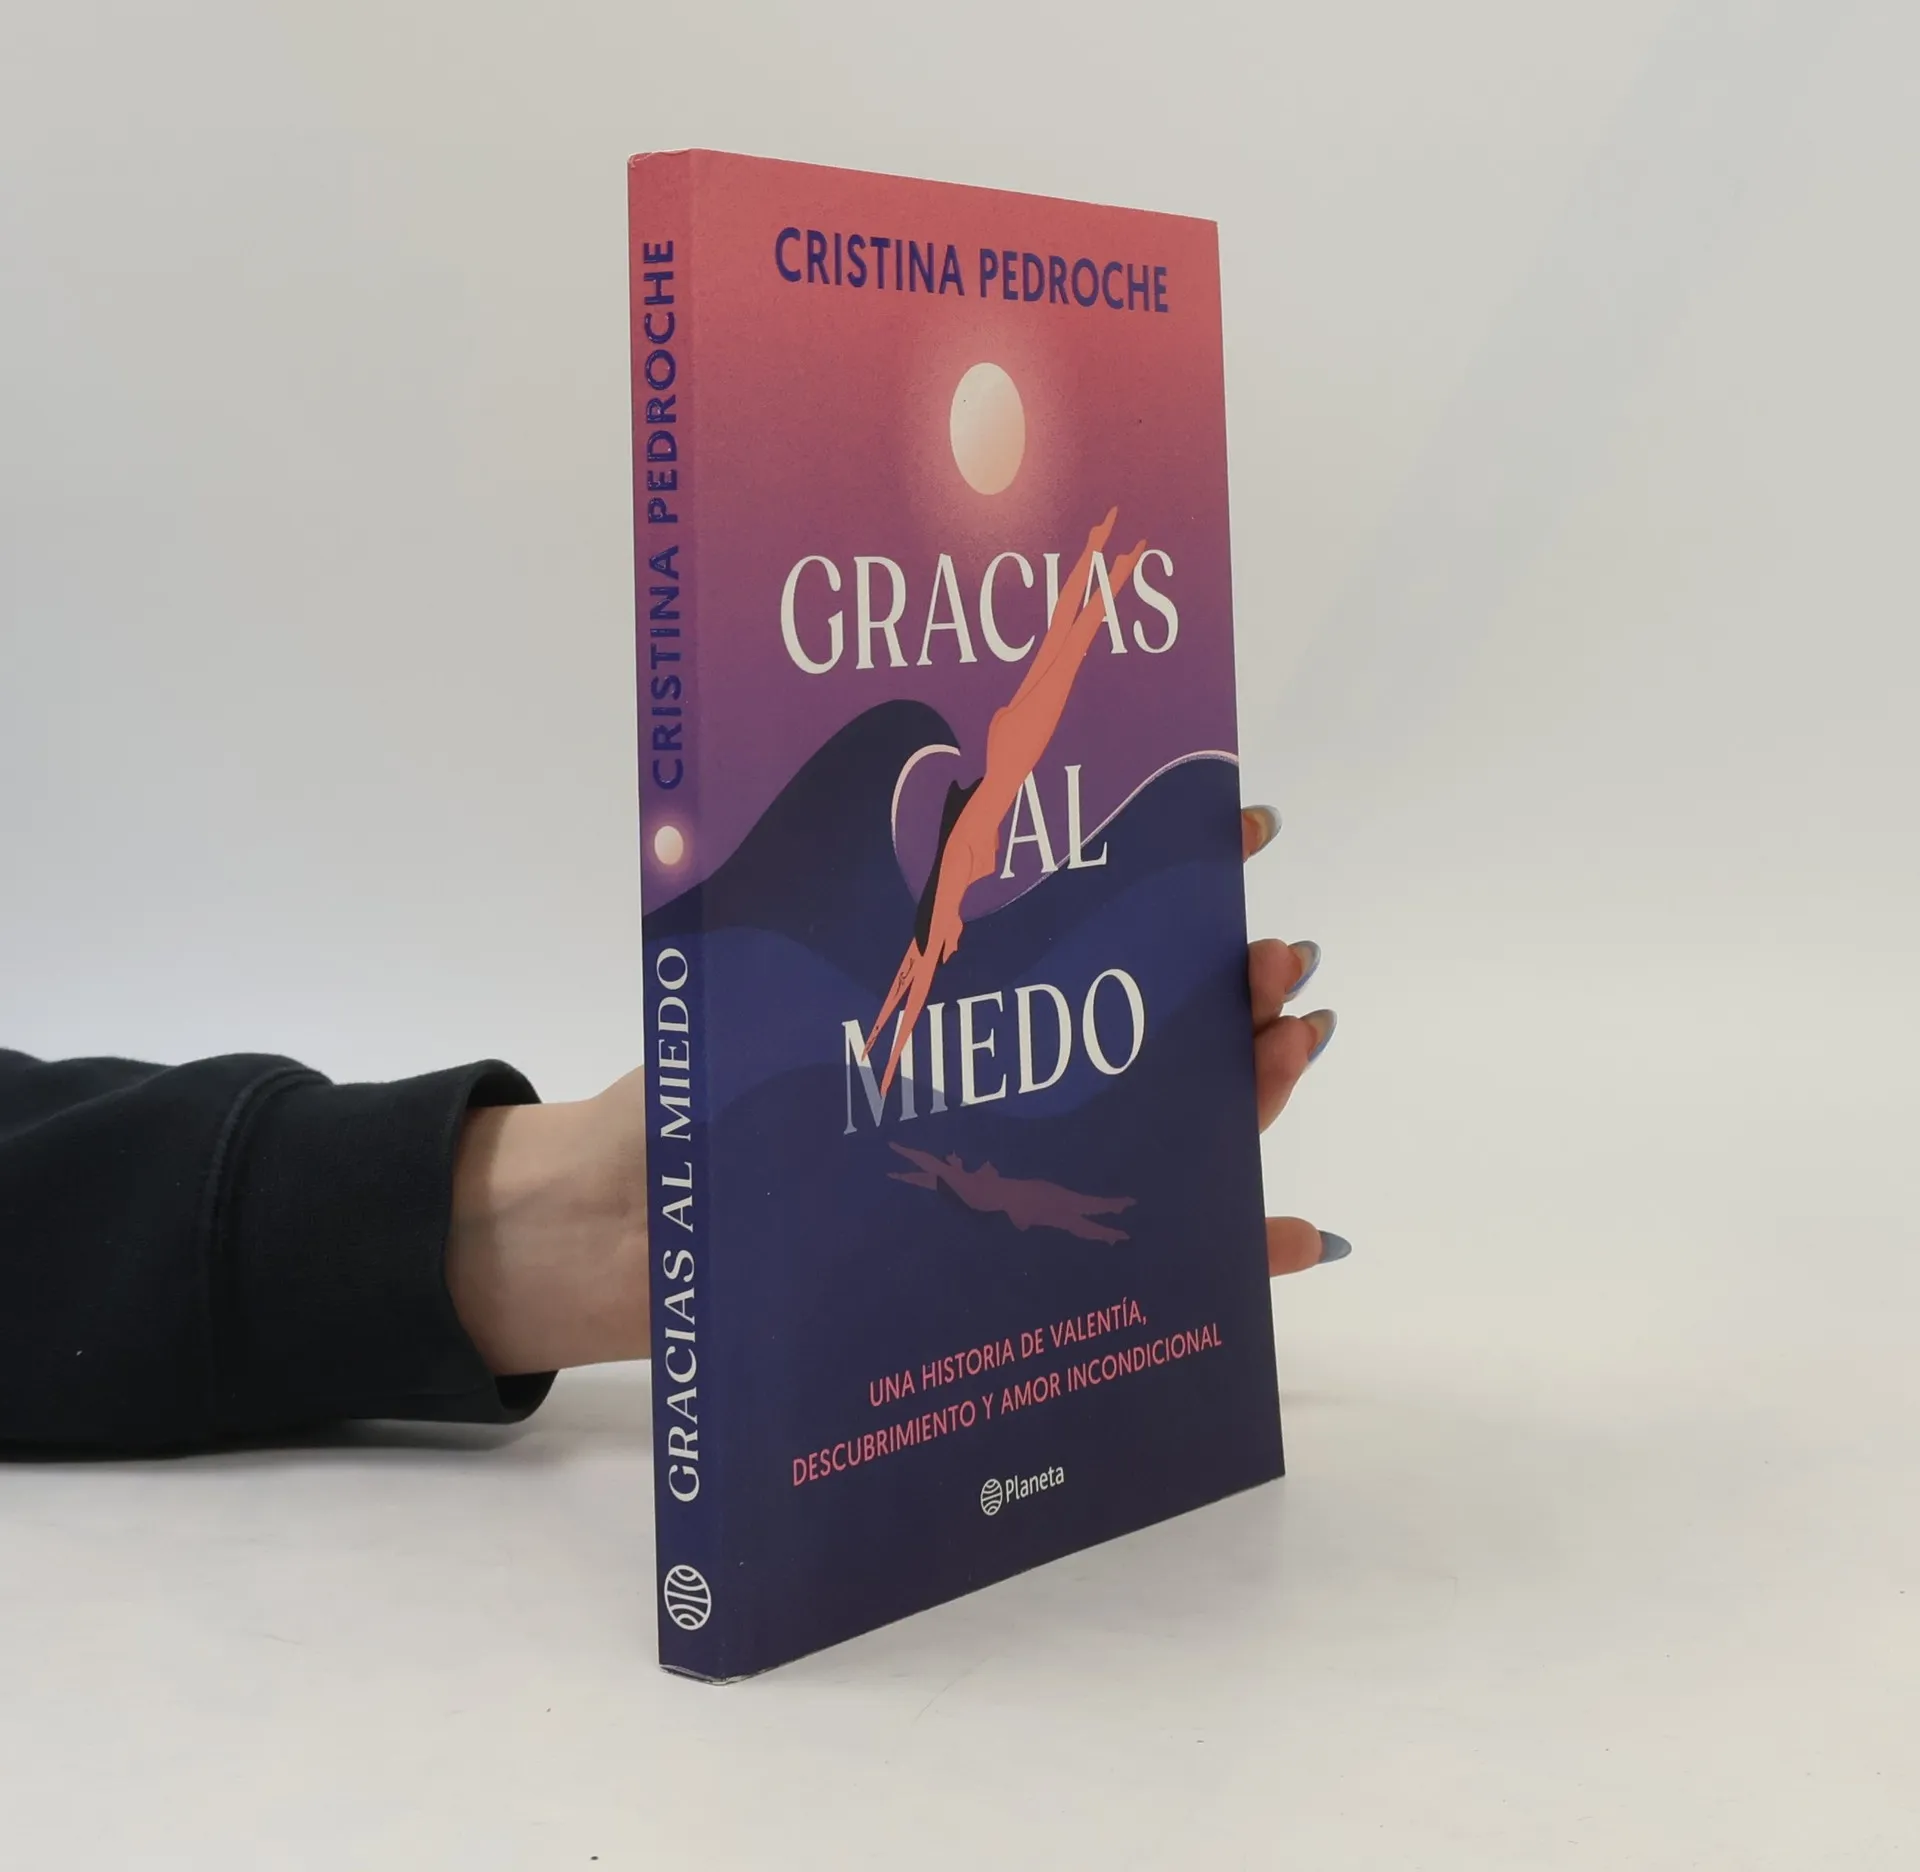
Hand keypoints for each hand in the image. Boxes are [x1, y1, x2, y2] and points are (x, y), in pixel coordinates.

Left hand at [447, 803, 1337, 1373]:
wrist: (635, 1222)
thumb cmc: (695, 1072)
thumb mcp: (769, 926)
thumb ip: (836, 816)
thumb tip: (930, 724)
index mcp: (960, 986)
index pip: (1093, 914)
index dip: (1176, 868)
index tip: (1244, 828)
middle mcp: (1004, 1071)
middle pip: (1154, 1024)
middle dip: (1233, 984)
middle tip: (1277, 958)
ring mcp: (1013, 1166)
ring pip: (1171, 1127)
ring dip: (1254, 1087)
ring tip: (1294, 1040)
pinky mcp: (1009, 1263)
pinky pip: (1135, 1261)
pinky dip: (1225, 1254)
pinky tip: (1294, 1239)